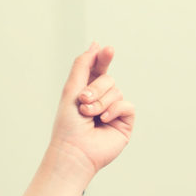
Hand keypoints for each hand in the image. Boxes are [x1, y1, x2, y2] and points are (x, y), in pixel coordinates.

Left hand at [49, 43, 135, 178]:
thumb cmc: (68, 125)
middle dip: (95, 89)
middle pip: (108, 79)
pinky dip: (114, 110)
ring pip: (117, 91)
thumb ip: (82, 65)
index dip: (103, 58)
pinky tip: (103, 121)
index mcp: (87, 91)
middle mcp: (102, 100)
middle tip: (83, 101)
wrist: (74, 151)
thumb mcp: (72, 89)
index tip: (107, 49)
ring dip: (100, 102)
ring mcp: (114, 111)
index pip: (99, 69)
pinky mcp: (124, 123)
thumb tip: (95, 45)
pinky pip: (127, 106)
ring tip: (89, 115)